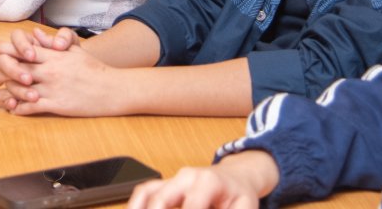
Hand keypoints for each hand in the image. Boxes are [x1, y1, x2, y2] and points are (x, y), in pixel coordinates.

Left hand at [0, 33, 122, 116]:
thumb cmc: (95, 69)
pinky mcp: (56, 105)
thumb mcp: (74, 51)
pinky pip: (31, 107)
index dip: (5, 51)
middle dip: (2, 73)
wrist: (112, 89)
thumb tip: (35, 34)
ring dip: (7, 94)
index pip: (22, 50)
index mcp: (54, 56)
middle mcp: (50, 71)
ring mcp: (52, 89)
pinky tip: (14, 109)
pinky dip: (19, 109)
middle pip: (17, 69)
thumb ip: (53, 43)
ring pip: (20, 90)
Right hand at [127, 154, 279, 208]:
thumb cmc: (239, 195)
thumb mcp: (245, 208)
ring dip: (138, 208)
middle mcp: (187, 177)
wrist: (236, 178)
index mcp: (209, 182)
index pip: (192, 206)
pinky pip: (144, 192)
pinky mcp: (166, 185)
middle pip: (162, 199)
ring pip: (147, 193)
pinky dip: (136, 205)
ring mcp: (173, 179)